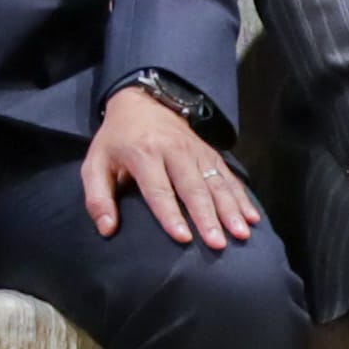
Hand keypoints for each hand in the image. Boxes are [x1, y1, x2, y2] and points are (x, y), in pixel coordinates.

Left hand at [86, 83, 261, 250]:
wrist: (141, 104)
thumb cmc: (116, 141)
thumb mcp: (95, 163)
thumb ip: (97, 198)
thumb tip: (107, 229)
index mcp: (143, 154)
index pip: (158, 189)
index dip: (170, 214)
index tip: (183, 238)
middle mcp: (174, 151)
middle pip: (193, 188)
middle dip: (207, 217)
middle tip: (217, 244)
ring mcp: (196, 152)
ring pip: (216, 183)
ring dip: (230, 210)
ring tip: (241, 234)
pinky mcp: (211, 153)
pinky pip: (229, 177)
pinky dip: (242, 197)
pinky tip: (253, 217)